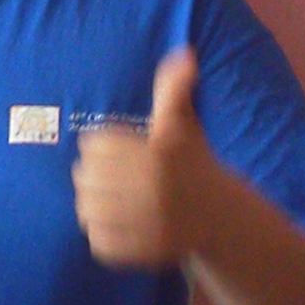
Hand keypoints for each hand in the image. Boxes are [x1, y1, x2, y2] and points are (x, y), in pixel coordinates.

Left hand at [73, 47, 220, 269]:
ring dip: (94, 206)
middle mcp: (152, 189)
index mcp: (156, 154)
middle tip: (117, 180)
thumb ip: (174, 91)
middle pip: (84, 178)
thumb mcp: (182, 126)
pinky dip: (102, 234)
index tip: (120, 154)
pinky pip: (96, 241)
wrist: (221, 217)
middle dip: (95, 177)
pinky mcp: (140, 251)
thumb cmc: (191, 164)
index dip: (103, 148)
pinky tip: (122, 225)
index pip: (93, 145)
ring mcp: (146, 223)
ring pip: (85, 210)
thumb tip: (185, 53)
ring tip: (116, 202)